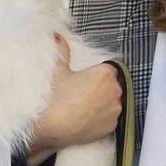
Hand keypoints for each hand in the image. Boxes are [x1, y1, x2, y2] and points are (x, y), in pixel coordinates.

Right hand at [29, 37, 122, 160]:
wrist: (50, 129)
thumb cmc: (54, 98)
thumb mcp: (57, 70)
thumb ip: (61, 50)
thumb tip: (58, 37)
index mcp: (105, 73)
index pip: (109, 68)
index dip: (97, 73)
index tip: (87, 78)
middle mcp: (115, 91)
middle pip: (113, 85)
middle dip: (101, 87)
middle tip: (82, 92)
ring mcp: (115, 110)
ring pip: (112, 102)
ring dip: (103, 102)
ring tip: (84, 106)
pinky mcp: (111, 127)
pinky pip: (110, 118)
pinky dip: (102, 117)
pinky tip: (86, 117)